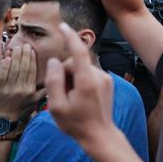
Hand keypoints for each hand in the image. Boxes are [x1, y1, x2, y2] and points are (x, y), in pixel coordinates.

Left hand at [0, 44, 44, 119]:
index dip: (32, 60)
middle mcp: (21, 90)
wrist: (2, 116)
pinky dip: (5, 66)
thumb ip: (44, 90)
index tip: (33, 50)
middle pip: (23, 69)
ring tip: (17, 47)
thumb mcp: (35, 100)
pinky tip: (7, 58)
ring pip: (13, 70)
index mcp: (30, 90)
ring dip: (15, 57)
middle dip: (24, 55)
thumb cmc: (19, 105)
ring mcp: (9, 89)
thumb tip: (59, 80)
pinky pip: (2, 75)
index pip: (32, 72)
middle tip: (26, 45)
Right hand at [46, 23, 114, 145]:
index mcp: (87, 81)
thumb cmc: (77, 123)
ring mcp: (106, 78)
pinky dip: (81, 81)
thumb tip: (55, 61)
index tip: (63, 27)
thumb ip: (54, 81)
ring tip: (73, 98)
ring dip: (73, 78)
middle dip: (65, 73)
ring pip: (82, 69)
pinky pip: (89, 74)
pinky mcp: (108, 81)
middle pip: (76, 63)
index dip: (70, 38)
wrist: (100, 135)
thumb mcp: (57, 106)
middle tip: (62, 95)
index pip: (79, 52)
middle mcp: (100, 76)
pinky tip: (80, 97)